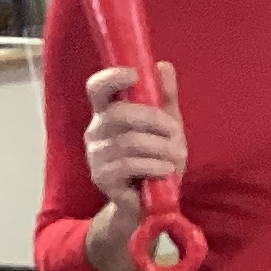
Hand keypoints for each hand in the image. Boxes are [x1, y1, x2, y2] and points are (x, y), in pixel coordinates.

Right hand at [85, 62, 185, 203]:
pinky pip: (129, 164)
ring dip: (160, 147)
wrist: (151, 204)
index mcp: (107, 114)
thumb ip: (165, 98)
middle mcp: (95, 131)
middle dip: (153, 120)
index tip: (134, 75)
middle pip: (118, 114)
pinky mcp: (101, 177)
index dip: (111, 78)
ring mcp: (95, 155)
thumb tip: (164, 66)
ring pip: (129, 141)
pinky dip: (154, 165)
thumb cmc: (156, 161)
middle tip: (174, 132)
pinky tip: (165, 170)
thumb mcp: (166, 128)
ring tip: (175, 157)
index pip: (97, 88)